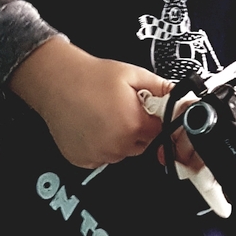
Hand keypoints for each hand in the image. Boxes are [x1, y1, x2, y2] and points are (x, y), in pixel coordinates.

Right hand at [9, 37, 170, 167]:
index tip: (146, 111)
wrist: (54, 81)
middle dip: (137, 128)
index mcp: (134, 124)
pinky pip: (101, 157)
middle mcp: (117, 144)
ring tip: (103, 115)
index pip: (161, 132)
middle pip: (142, 144)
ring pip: (122, 152)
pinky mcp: (83, 161)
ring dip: (119, 139)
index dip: (154, 120)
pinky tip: (92, 126)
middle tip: (121, 109)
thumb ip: (161, 88)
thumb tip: (182, 95)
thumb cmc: (89, 76)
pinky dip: (100, 145)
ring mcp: (99, 155)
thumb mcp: (132, 74)